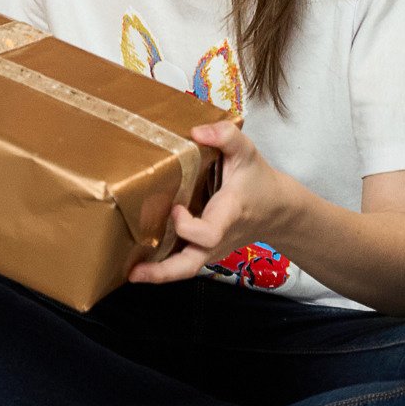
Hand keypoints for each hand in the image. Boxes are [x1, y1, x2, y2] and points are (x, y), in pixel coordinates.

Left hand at [129, 122, 292, 284]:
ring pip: (184, 269)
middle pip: (191, 266)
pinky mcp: (204, 250)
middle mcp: (218, 239)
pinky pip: (182, 262)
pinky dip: (161, 265)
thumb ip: (226, 136)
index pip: (208, 234)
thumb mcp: (247, 152)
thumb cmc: (258, 180)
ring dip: (157, 273)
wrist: (276, 209)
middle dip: (163, 272)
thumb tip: (197, 132)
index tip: (175, 208)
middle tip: (135, 273)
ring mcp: (210, 249)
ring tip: (127, 272)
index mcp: (227, 215)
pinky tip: (138, 261)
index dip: (187, 227)